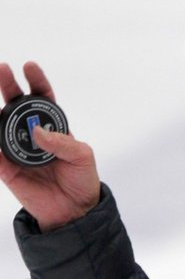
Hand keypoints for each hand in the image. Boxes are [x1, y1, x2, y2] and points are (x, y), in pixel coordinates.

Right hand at [0, 61, 99, 229]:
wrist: (75, 211)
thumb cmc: (82, 181)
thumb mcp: (82, 157)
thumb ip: (63, 143)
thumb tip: (37, 131)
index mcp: (52, 128)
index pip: (42, 99)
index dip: (36, 81)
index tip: (30, 66)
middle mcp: (31, 134)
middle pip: (15, 104)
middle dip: (8, 85)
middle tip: (2, 69)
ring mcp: (17, 149)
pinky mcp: (6, 167)